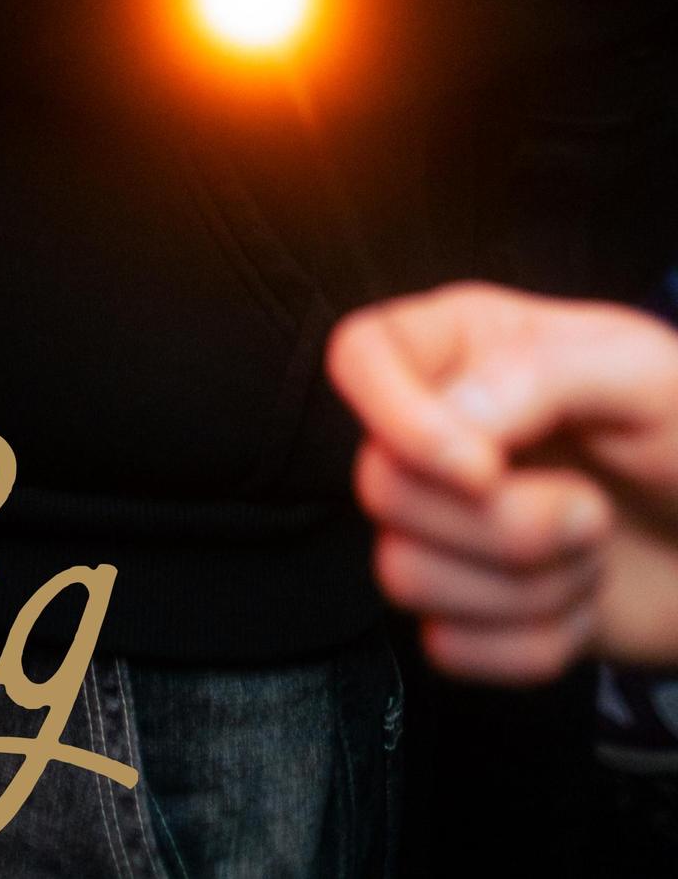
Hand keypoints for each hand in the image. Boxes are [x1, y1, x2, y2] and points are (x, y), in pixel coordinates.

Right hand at [327, 283, 677, 676]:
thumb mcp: (640, 374)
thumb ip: (539, 373)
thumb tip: (450, 420)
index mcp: (465, 349)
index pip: (359, 356)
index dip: (396, 419)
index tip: (483, 469)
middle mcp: (435, 433)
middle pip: (382, 486)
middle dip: (503, 522)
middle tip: (593, 510)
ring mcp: (445, 527)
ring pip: (405, 574)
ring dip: (527, 584)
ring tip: (594, 550)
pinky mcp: (467, 612)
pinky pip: (451, 649)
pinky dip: (534, 644)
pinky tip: (581, 603)